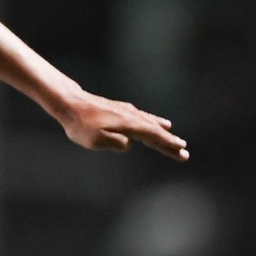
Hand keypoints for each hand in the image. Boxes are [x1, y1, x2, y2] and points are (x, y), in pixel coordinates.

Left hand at [56, 91, 188, 160]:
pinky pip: (143, 117)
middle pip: (156, 131)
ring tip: (175, 137)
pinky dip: (153, 122)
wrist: (71, 103)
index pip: (154, 136)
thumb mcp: (95, 140)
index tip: (182, 151)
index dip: (168, 144)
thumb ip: (115, 143)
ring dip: (163, 132)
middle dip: (170, 142)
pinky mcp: (121, 110)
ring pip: (150, 123)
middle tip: (184, 152)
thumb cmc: (81, 125)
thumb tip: (129, 144)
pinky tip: (157, 122)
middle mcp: (132, 116)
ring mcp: (127, 112)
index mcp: (128, 125)